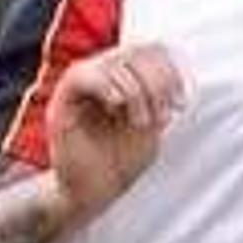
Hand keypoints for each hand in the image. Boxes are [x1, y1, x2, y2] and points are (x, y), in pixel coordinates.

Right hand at [43, 42, 187, 220]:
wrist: (95, 192)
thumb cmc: (122, 160)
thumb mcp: (152, 124)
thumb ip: (160, 95)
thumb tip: (176, 68)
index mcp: (122, 77)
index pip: (148, 51)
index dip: (170, 70)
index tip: (180, 104)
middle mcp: (100, 75)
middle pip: (134, 52)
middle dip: (156, 83)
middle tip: (163, 117)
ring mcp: (80, 86)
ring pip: (112, 62)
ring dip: (136, 92)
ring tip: (141, 123)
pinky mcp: (62, 101)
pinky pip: (82, 76)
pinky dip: (106, 87)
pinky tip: (117, 107)